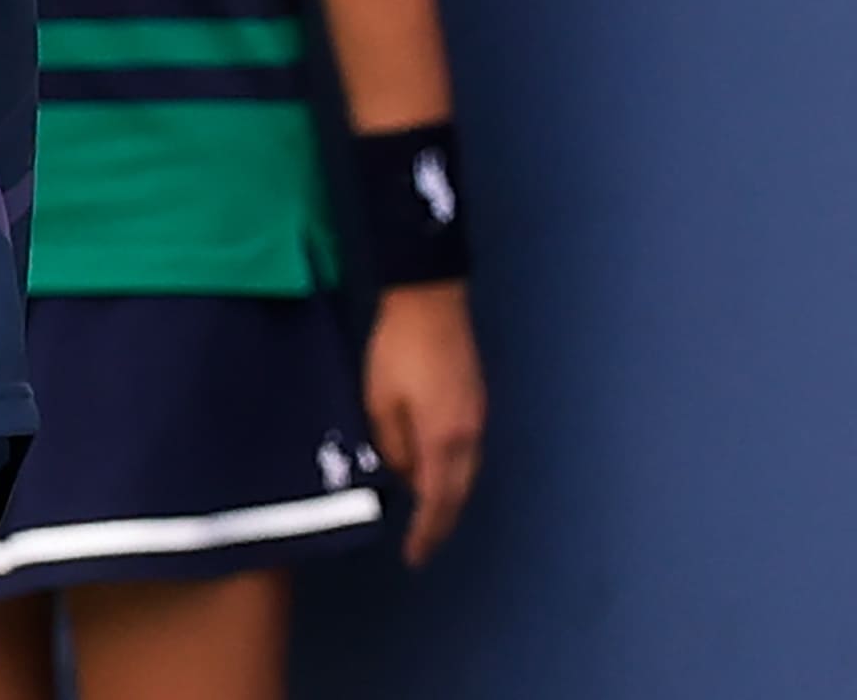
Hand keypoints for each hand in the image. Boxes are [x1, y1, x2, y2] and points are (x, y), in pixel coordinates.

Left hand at [364, 281, 484, 564]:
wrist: (430, 298)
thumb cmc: (397, 349)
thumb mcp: (379, 400)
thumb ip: (392, 445)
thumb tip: (403, 473)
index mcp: (444, 438)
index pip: (437, 500)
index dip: (427, 532)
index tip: (415, 556)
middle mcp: (469, 435)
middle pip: (458, 492)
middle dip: (441, 522)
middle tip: (423, 544)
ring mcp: (477, 417)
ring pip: (466, 473)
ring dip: (448, 498)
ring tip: (427, 516)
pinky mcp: (475, 401)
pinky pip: (466, 453)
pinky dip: (452, 473)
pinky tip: (435, 473)